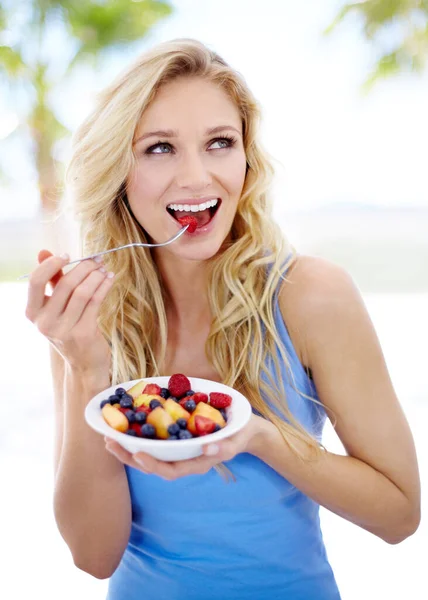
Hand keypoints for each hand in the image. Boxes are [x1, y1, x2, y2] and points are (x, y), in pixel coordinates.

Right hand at [25, 249, 113, 373]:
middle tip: (96, 260)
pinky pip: (95, 301)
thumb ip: (50, 279)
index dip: (51, 264)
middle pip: (65, 284)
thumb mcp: (55, 306)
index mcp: (33, 312)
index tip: (67, 255)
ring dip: (96, 276)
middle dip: (84, 267)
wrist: (84, 363)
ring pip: (83, 292)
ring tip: (104, 269)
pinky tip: (109, 279)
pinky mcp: (84, 333)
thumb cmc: (69, 328)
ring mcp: (64, 330)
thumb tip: (43, 251)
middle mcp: (45, 322)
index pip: (36, 281)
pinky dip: (104, 286)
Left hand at [104, 414, 269, 479]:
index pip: (170, 471)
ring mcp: (178, 452)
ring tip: (110, 437)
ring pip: (149, 455)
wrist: (244, 430)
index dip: (152, 465)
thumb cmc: (240, 434)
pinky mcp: (175, 441)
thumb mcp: (236, 440)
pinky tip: (126, 426)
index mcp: (196, 464)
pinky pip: (154, 443)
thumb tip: (206, 450)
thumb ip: (224, 447)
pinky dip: (138, 437)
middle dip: (130, 457)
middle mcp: (183, 461)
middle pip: (152, 465)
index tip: (137, 454)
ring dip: (128, 448)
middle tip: (110, 444)